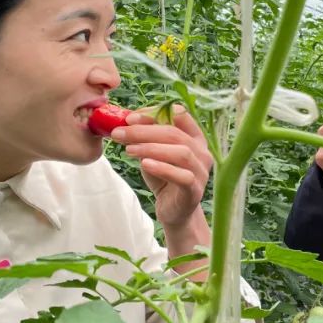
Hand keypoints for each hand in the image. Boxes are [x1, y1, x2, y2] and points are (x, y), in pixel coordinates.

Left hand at [111, 106, 212, 228]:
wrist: (173, 210)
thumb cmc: (164, 178)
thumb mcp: (153, 153)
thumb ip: (145, 138)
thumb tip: (124, 122)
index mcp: (195, 137)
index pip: (179, 115)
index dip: (154, 112)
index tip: (130, 118)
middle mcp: (202, 151)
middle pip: (175, 133)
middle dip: (144, 131)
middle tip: (119, 132)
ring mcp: (201, 171)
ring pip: (181, 152)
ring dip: (151, 148)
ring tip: (128, 150)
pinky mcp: (194, 190)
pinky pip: (182, 176)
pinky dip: (163, 168)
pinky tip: (145, 164)